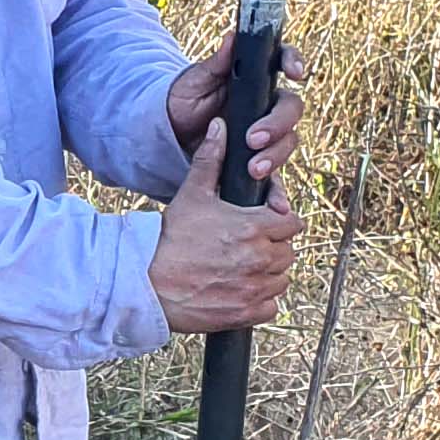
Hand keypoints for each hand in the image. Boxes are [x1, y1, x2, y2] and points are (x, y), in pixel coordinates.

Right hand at [148, 123, 303, 333]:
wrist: (146, 282)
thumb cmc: (168, 238)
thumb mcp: (192, 194)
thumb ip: (211, 160)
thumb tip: (220, 126)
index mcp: (255, 226)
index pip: (293, 222)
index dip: (279, 221)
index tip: (265, 224)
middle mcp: (261, 258)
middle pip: (289, 251)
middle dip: (273, 247)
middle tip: (247, 246)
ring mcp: (255, 288)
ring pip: (281, 279)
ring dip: (268, 274)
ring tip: (242, 268)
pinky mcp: (246, 313)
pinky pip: (271, 306)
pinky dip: (260, 301)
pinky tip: (239, 290)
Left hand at [167, 33, 306, 189]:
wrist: (167, 138)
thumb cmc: (180, 102)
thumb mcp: (193, 82)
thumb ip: (215, 64)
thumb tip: (232, 37)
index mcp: (254, 79)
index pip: (283, 63)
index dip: (294, 63)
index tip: (294, 73)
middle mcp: (266, 106)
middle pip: (290, 110)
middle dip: (277, 124)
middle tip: (253, 138)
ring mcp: (266, 134)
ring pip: (287, 142)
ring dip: (276, 156)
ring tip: (254, 169)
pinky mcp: (260, 162)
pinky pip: (278, 177)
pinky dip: (278, 191)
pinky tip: (276, 205)